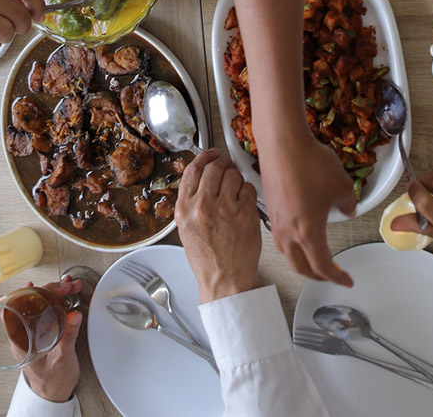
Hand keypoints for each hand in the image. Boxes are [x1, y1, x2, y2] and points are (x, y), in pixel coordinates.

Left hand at [18, 278, 83, 402]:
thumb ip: (67, 337)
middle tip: (66, 286)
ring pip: (39, 306)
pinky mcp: (42, 333)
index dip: (21, 296)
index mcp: (21, 342)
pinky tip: (62, 294)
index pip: (12, 313)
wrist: (54, 393)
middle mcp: (24, 335)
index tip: (34, 286)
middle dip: (48, 290)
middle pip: (29, 305)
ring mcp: (32, 333)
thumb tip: (73, 316)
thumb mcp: (62, 359)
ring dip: (53, 293)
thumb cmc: (52, 381)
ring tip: (68, 286)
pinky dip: (55, 301)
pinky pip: (45, 312)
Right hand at [176, 149, 261, 301]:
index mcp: (185, 209)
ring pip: (233, 174)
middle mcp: (203, 206)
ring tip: (235, 193)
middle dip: (223, 164)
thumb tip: (202, 176)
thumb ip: (191, 201)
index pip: (192, 169)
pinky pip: (248, 188)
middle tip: (227, 169)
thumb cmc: (207, 258)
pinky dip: (247, 192)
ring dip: (236, 179)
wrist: (224, 280)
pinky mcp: (245, 214)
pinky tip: (243, 203)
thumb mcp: (186, 228)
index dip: (204, 156)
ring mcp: (225, 209)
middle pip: (214, 167)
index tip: (211, 154)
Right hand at [263, 133, 355, 286]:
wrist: (282, 142)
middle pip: (300, 267)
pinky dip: (291, 245)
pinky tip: (298, 233)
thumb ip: (349, 205)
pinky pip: (279, 236)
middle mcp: (288, 232)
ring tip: (314, 258)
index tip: (346, 281)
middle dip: (317, 276)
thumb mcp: (343, 186)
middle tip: (331, 275)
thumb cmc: (311, 164)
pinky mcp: (269, 207)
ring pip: (287, 254)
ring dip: (301, 262)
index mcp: (308, 233)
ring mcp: (275, 220)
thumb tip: (348, 210)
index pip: (322, 266)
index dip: (336, 278)